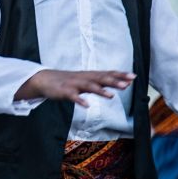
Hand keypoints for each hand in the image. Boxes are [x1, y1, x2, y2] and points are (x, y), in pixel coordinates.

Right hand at [19, 69, 134, 107]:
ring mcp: (74, 84)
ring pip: (89, 86)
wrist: (44, 79)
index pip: (107, 73)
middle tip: (126, 85)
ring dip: (100, 90)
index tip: (133, 76)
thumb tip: (122, 83)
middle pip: (100, 78)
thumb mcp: (86, 80)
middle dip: (114, 81)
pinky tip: (86, 105)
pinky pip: (73, 96)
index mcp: (90, 75)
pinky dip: (80, 100)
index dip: (120, 75)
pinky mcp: (64, 91)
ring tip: (111, 96)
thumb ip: (103, 83)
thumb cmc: (68, 81)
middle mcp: (84, 78)